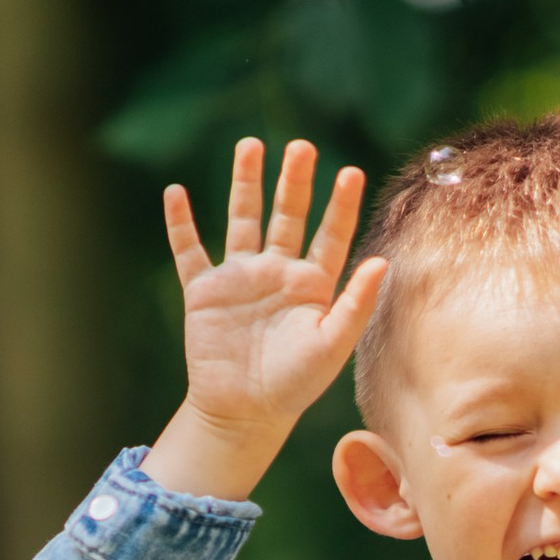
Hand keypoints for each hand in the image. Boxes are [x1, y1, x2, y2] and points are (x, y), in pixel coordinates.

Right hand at [145, 138, 386, 499]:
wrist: (243, 413)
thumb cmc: (294, 385)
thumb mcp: (332, 345)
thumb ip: (356, 304)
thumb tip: (383, 263)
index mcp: (312, 284)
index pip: (330, 235)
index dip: (340, 206)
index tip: (350, 173)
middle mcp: (277, 272)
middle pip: (287, 215)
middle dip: (294, 181)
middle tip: (302, 147)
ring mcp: (239, 278)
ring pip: (242, 219)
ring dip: (245, 183)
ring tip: (251, 145)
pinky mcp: (204, 291)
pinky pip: (189, 251)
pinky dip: (180, 223)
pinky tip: (175, 192)